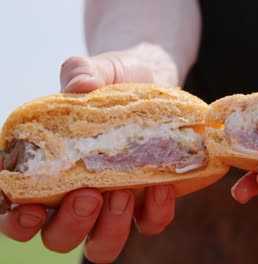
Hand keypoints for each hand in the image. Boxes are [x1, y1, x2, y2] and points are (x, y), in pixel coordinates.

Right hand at [0, 45, 176, 262]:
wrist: (153, 80)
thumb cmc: (113, 80)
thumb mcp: (94, 71)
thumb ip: (80, 73)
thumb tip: (79, 85)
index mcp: (48, 170)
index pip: (16, 208)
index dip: (14, 220)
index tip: (26, 208)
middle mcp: (76, 194)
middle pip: (58, 236)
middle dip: (70, 225)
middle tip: (87, 195)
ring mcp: (114, 202)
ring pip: (101, 244)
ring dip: (110, 228)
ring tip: (123, 193)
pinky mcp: (149, 200)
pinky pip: (149, 224)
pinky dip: (155, 213)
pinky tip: (162, 186)